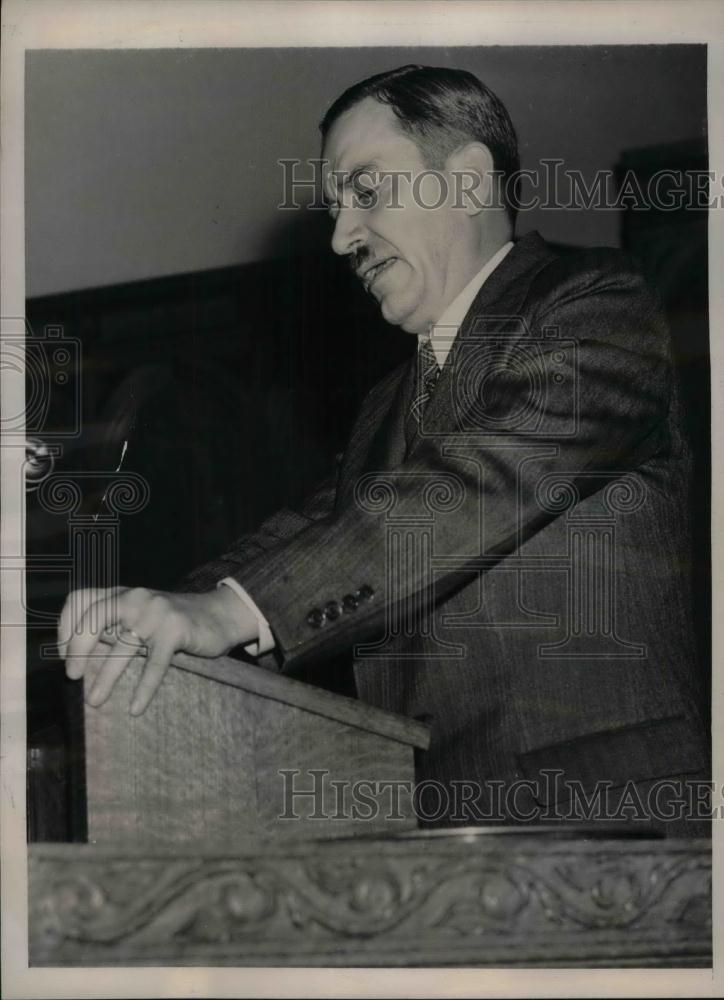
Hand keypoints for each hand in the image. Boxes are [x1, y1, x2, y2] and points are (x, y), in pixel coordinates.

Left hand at [58, 585, 258, 714]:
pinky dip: (144, 689)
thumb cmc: (170, 623)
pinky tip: (135, 708)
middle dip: (78, 648)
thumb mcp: (137, 617)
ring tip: (95, 701)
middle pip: (94, 616)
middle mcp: (135, 597)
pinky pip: (155, 664)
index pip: (80, 600)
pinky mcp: (176, 630)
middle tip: (72, 675)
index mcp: (120, 593)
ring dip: (106, 677)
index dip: (65, 627)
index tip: (64, 655)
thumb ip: (110, 626)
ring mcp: (156, 612)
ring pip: (124, 646)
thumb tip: (72, 653)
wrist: (218, 616)